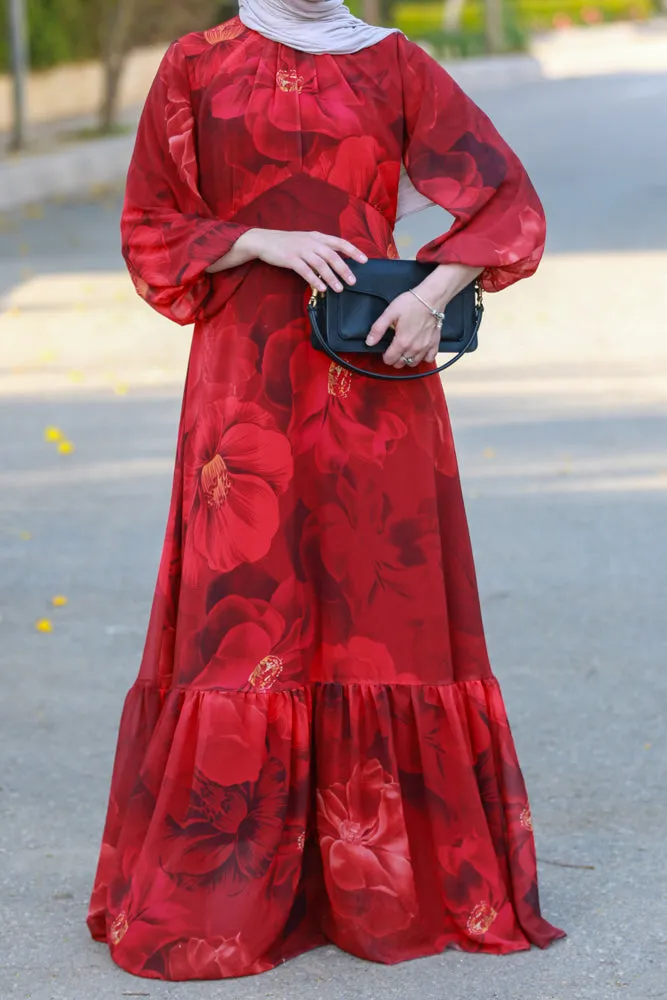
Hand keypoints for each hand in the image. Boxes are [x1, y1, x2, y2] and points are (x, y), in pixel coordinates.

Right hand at [210, 228, 366, 289]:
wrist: (264, 241)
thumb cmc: (287, 243)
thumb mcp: (306, 240)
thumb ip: (321, 248)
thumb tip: (337, 260)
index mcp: (317, 236)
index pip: (340, 242)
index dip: (353, 251)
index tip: (365, 260)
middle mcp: (311, 242)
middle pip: (332, 255)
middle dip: (344, 269)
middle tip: (353, 281)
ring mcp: (301, 250)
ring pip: (321, 265)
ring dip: (332, 278)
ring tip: (339, 289)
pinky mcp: (291, 259)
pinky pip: (306, 271)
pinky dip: (315, 280)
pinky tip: (322, 288)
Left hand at [366, 291, 441, 368]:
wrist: (432, 298)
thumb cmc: (412, 303)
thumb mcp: (390, 313)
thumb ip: (378, 329)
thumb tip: (369, 342)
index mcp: (402, 342)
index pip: (389, 360)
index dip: (384, 356)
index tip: (385, 351)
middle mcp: (414, 348)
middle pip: (400, 363)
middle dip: (395, 359)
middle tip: (393, 349)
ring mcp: (425, 347)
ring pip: (413, 363)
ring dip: (407, 359)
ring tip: (404, 350)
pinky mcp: (434, 343)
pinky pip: (429, 359)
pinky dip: (424, 358)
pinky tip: (419, 351)